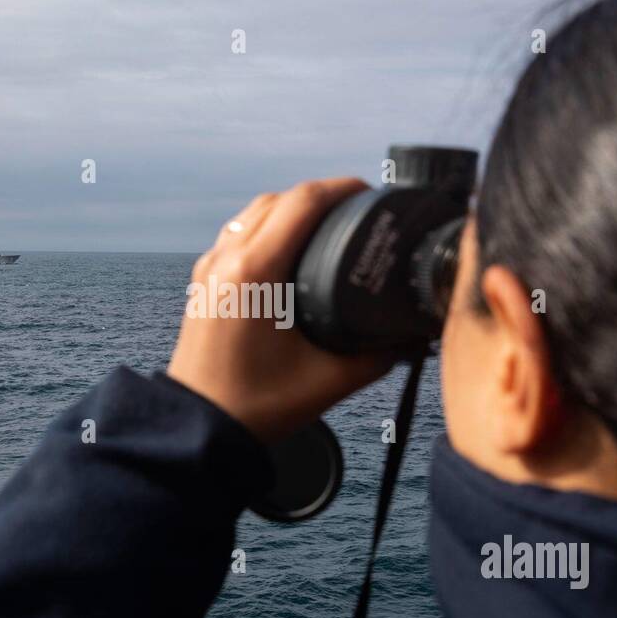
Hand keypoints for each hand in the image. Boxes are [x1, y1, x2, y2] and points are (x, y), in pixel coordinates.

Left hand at [167, 178, 395, 441]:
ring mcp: (210, 270)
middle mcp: (227, 261)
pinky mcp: (203, 283)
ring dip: (291, 207)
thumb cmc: (255, 408)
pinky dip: (266, 227)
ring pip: (253, 213)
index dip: (341, 189)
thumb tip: (415, 336)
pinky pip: (237, 234)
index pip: (302, 203)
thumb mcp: (329, 381)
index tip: (370, 192)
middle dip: (320, 195)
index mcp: (255, 273)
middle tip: (357, 207)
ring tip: (328, 221)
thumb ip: (379, 355)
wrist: (200, 428)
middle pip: (278, 199)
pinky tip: (290, 247)